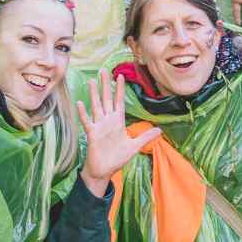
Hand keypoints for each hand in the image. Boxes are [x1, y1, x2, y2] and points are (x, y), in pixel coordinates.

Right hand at [81, 70, 159, 195]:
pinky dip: (84, 113)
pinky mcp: (92, 134)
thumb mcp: (134, 146)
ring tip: (91, 80)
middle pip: (106, 99)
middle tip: (103, 70)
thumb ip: (145, 137)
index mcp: (118, 122)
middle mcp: (108, 121)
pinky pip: (87, 121)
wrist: (104, 171)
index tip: (119, 75)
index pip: (119, 102)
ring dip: (94, 94)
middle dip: (105, 85)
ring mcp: (99, 126)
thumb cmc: (117, 158)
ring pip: (97, 106)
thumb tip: (160, 130)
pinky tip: (81, 103)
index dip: (119, 89)